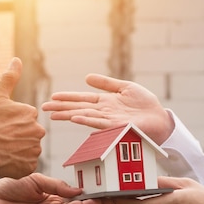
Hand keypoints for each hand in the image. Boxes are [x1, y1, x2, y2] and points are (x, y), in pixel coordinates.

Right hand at [0, 58, 44, 177]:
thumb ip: (9, 78)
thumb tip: (17, 60)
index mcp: (30, 113)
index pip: (24, 119)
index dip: (10, 123)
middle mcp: (37, 131)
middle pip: (27, 134)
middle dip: (15, 137)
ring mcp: (34, 150)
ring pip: (26, 150)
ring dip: (16, 150)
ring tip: (0, 150)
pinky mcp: (29, 167)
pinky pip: (24, 165)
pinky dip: (15, 164)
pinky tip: (3, 160)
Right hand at [41, 74, 173, 143]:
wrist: (160, 118)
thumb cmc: (145, 105)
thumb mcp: (125, 87)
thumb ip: (106, 83)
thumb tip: (86, 77)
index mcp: (104, 102)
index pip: (82, 99)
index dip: (67, 98)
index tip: (52, 98)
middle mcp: (103, 112)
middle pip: (78, 109)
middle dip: (61, 108)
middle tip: (44, 108)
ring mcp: (109, 120)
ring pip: (84, 116)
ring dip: (68, 115)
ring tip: (54, 115)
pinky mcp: (117, 126)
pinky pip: (99, 123)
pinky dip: (86, 120)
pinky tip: (75, 118)